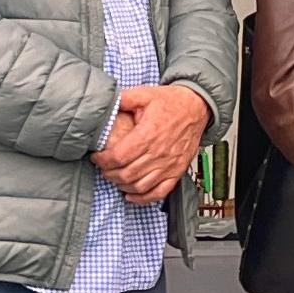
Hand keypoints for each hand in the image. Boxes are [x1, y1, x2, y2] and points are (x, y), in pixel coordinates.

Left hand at [92, 83, 210, 201]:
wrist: (197, 107)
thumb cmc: (172, 102)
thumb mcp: (145, 94)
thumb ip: (123, 99)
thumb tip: (105, 103)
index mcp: (148, 134)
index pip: (118, 156)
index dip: (103, 160)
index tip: (96, 157)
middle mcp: (158, 153)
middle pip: (126, 174)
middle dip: (109, 173)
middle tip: (102, 167)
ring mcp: (169, 165)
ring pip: (139, 185)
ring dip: (122, 185)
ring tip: (114, 177)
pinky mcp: (177, 171)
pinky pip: (159, 192)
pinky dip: (143, 198)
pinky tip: (131, 195)